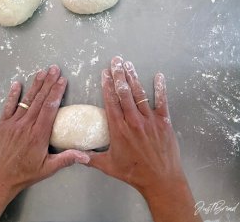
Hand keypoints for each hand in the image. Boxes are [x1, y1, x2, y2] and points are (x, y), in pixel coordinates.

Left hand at [0, 65, 89, 198]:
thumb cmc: (26, 173)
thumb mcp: (48, 168)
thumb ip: (66, 159)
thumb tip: (86, 155)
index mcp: (39, 134)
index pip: (50, 108)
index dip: (56, 92)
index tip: (62, 80)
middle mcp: (26, 125)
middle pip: (39, 100)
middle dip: (48, 82)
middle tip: (55, 68)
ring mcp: (13, 123)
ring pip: (27, 100)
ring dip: (35, 85)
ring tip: (42, 72)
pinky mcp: (3, 124)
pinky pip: (8, 106)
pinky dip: (13, 95)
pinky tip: (17, 84)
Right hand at [89, 56, 183, 193]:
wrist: (160, 179)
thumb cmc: (133, 173)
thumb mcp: (108, 166)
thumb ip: (90, 158)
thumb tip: (75, 154)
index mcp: (119, 129)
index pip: (111, 102)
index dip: (107, 85)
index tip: (104, 72)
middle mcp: (133, 121)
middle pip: (124, 93)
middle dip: (119, 75)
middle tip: (116, 60)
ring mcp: (150, 120)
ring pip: (140, 94)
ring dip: (133, 78)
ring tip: (129, 64)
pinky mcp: (164, 122)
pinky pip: (162, 102)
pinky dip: (160, 88)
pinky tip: (159, 76)